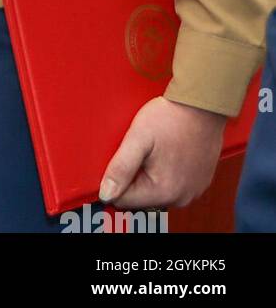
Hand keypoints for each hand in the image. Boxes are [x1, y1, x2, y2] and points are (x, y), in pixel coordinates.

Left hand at [99, 95, 226, 208]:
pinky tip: (165, 152)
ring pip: (155, 191)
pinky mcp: (199, 183)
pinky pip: (172, 184)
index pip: (124, 200)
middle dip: (132, 176)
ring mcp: (192, 191)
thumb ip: (120, 168)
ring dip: (147, 174)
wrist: (202, 106)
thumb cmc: (172, 118)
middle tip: (137, 150)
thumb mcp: (138, 138)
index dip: (113, 181)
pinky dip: (164, 171)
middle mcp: (181, 198)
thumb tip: (105, 193)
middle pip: (140, 197)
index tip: (115, 162)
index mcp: (164, 191)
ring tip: (152, 149)